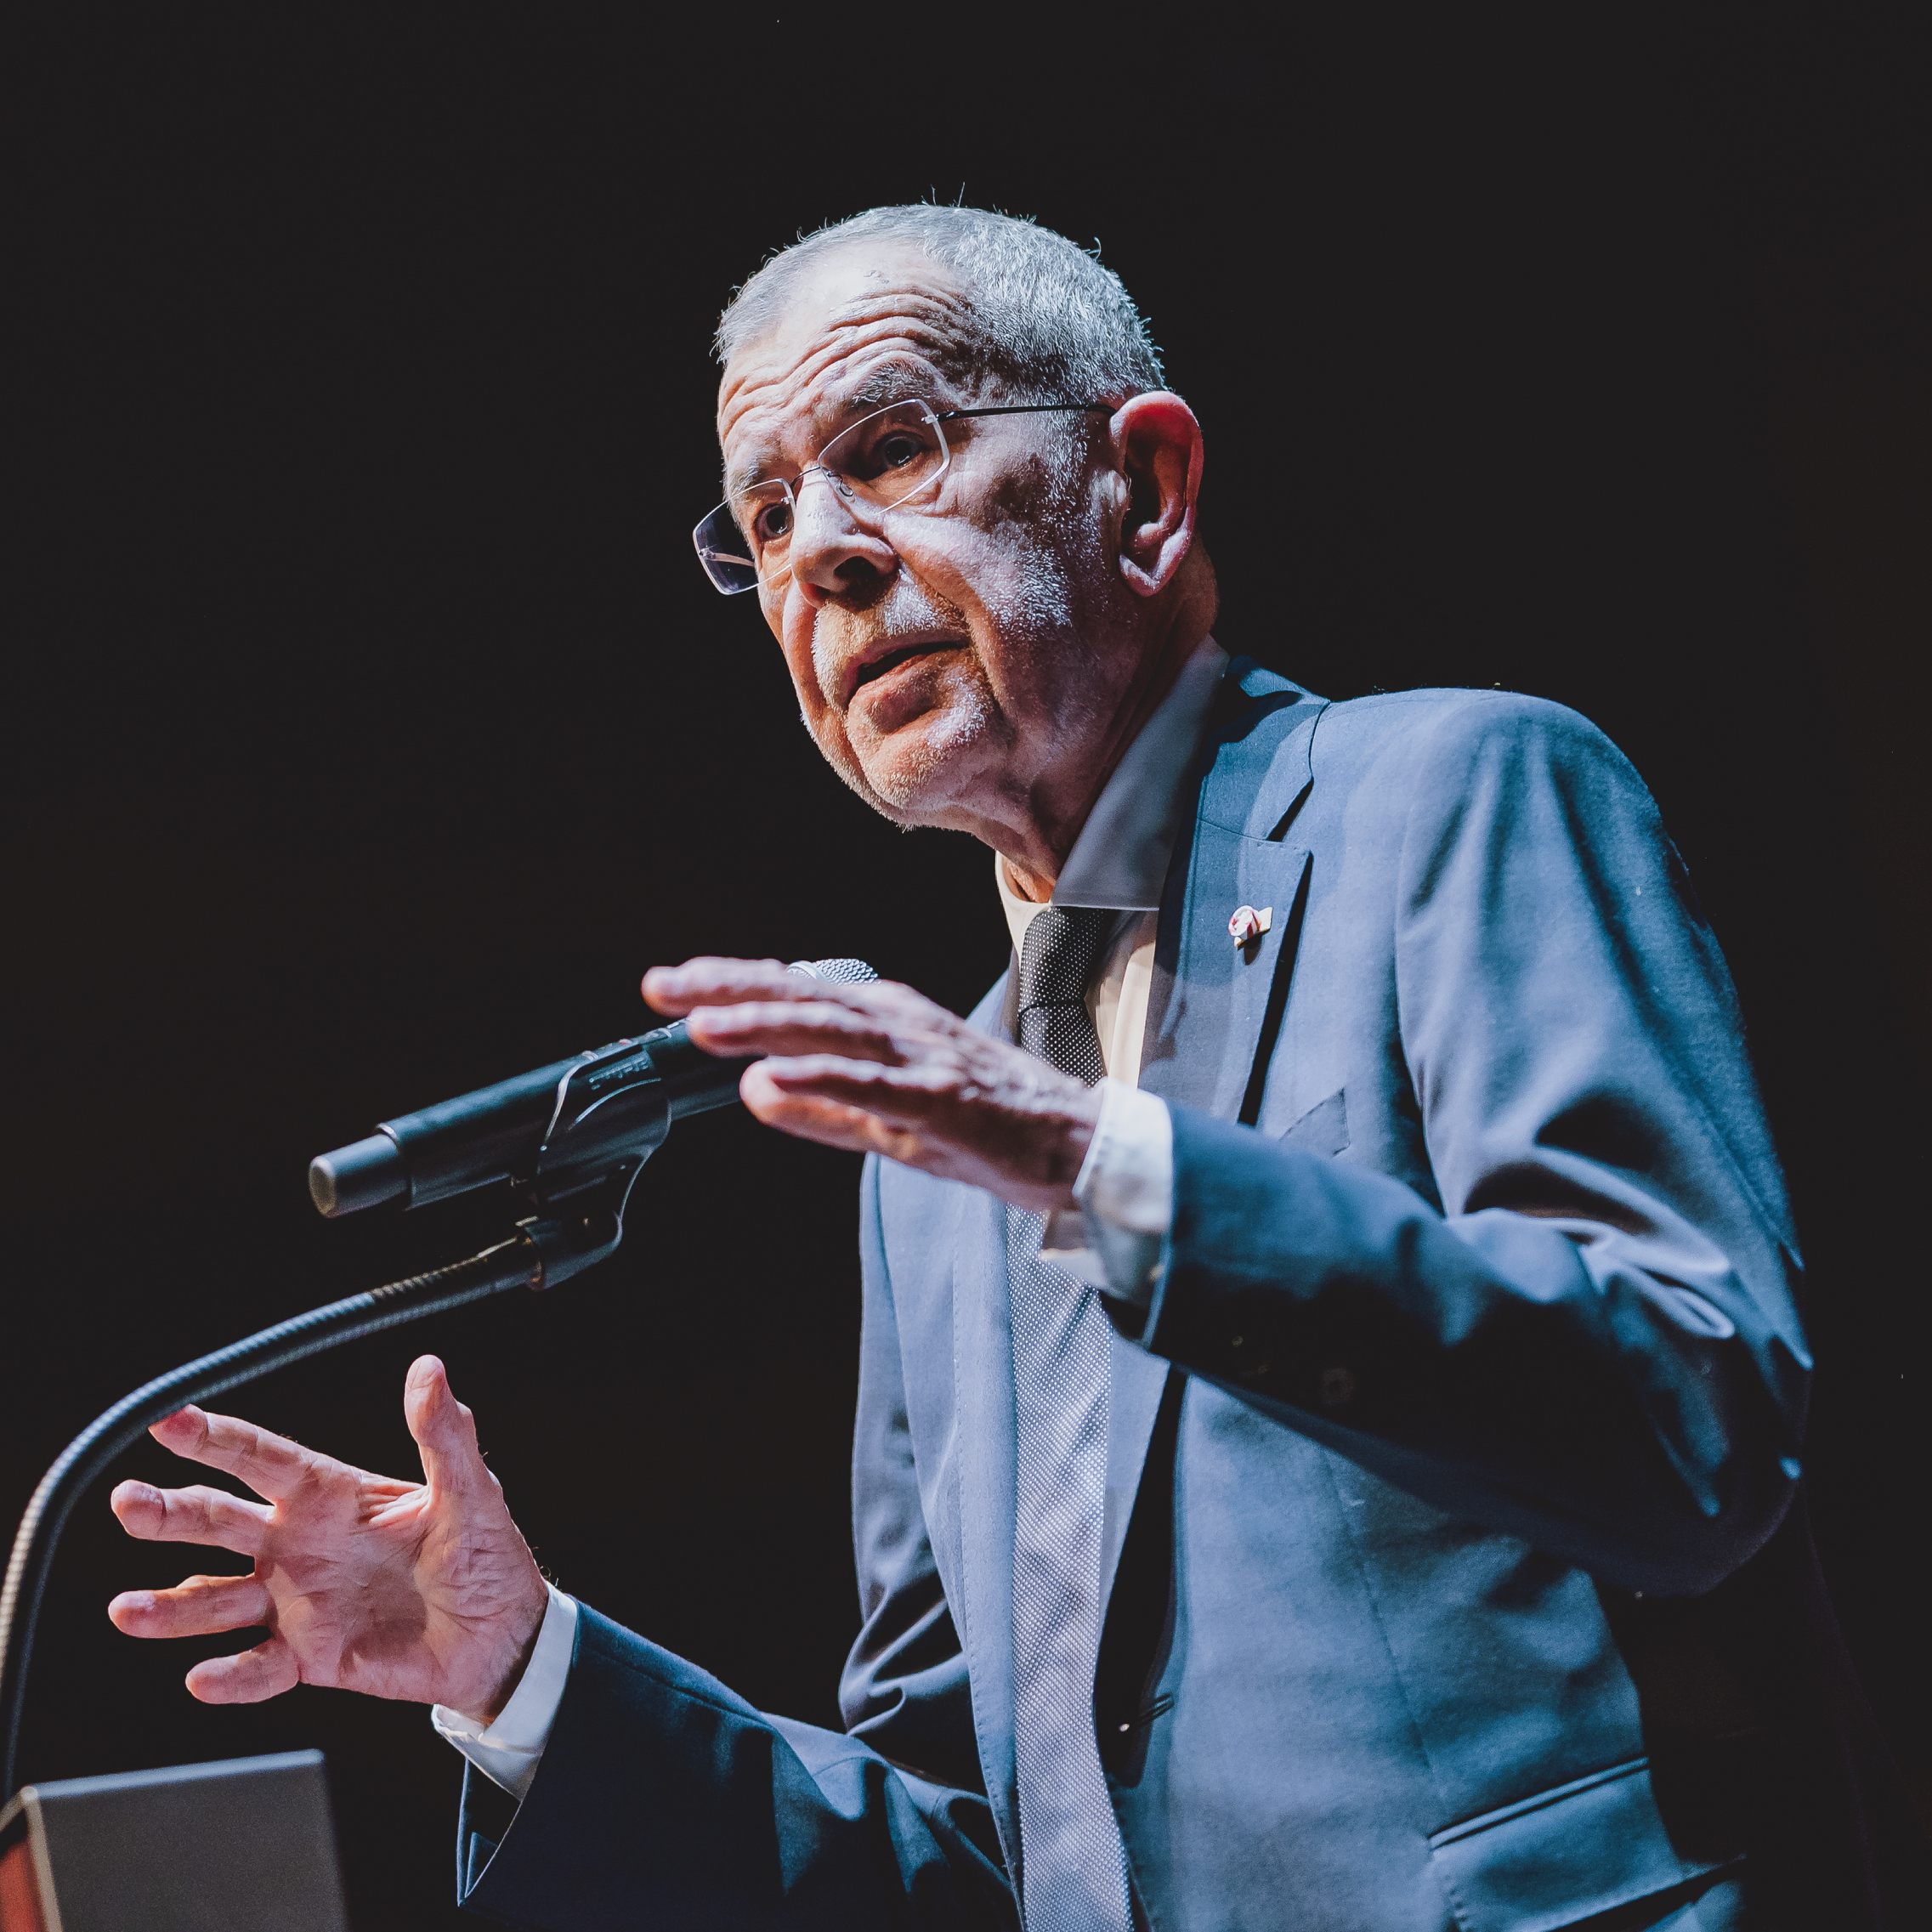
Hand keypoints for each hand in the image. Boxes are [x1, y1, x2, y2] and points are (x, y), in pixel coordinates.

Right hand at [108, 1356, 547, 1722]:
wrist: (498, 1635)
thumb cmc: (484, 1554)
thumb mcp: (470, 1492)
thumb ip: (443, 1435)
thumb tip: (430, 1369)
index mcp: (331, 1495)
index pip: (262, 1459)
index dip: (216, 1438)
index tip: (169, 1419)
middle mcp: (299, 1543)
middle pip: (220, 1522)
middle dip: (171, 1512)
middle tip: (128, 1503)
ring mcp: (296, 1601)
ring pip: (216, 1600)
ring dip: (171, 1606)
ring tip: (126, 1609)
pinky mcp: (307, 1657)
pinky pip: (257, 1669)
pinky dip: (229, 1676)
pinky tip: (204, 1676)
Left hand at [643, 957, 1101, 1212]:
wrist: (1078, 1146)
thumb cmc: (989, 1127)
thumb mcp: (889, 1122)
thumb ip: (824, 1107)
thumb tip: (753, 1093)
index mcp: (885, 1022)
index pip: (796, 993)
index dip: (732, 986)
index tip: (671, 987)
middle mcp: (899, 1026)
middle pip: (802, 997)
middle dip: (728, 989)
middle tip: (661, 986)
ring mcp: (922, 1057)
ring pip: (830, 1030)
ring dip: (763, 1024)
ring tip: (700, 1024)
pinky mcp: (943, 1097)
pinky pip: (871, 1085)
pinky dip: (819, 1078)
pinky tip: (770, 1078)